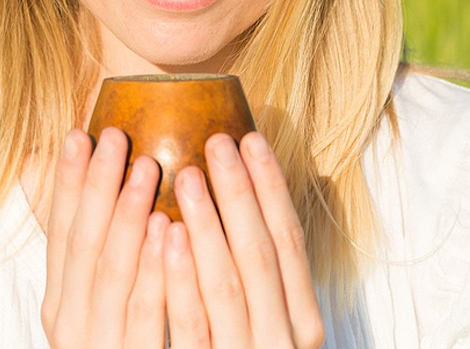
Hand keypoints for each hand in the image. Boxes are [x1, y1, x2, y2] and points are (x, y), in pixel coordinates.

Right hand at [40, 127, 169, 347]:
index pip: (59, 234)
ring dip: (128, 217)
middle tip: (115, 135)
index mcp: (60, 304)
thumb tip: (53, 176)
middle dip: (99, 187)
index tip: (79, 133)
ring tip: (145, 167)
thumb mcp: (91, 302)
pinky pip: (145, 316)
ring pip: (112, 275)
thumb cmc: (114, 348)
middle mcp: (71, 326)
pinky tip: (171, 231)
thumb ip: (86, 249)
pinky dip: (155, 270)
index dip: (68, 184)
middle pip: (84, 246)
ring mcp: (100, 347)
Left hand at [164, 132, 324, 347]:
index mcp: (303, 322)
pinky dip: (179, 276)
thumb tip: (252, 195)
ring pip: (225, 283)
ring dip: (207, 225)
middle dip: (239, 194)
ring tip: (187, 176)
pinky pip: (191, 321)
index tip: (252, 140)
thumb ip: (265, 278)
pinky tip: (166, 234)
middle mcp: (281, 339)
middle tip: (218, 142)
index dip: (271, 189)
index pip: (290, 242)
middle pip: (260, 254)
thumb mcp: (269, 324)